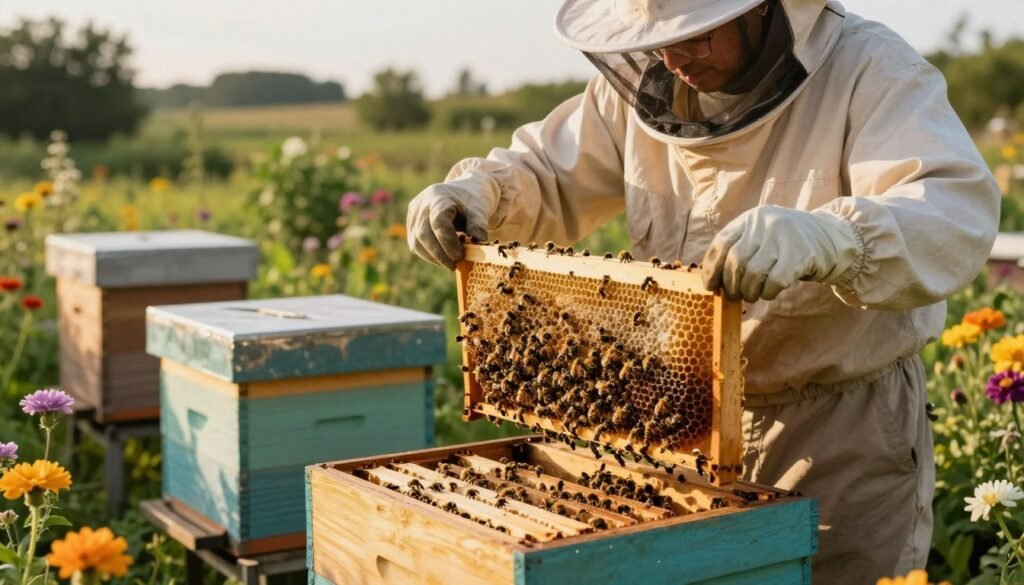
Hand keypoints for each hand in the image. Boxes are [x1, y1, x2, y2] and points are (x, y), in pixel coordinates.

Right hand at [406, 170, 499, 269]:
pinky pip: (415, 245)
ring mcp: (413, 214)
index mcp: (439, 197)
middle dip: (440, 254)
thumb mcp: (479, 210)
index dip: (448, 242)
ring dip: (434, 257)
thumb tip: (479, 240)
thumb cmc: (471, 204)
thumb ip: (478, 225)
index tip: (460, 256)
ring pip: (416, 242)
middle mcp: (422, 204)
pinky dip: (429, 255)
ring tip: (451, 263)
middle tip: (455, 265)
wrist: (461, 195)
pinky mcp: (411, 225)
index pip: (438, 222)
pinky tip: (444, 258)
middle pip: (423, 233)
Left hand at [701, 205, 860, 301]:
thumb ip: (739, 248)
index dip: (711, 267)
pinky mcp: (801, 254)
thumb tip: (713, 279)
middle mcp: (765, 223)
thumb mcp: (761, 235)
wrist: (831, 237)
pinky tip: (769, 293)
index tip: (710, 285)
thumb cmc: (787, 243)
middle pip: (735, 260)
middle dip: (731, 284)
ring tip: (752, 295)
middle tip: (735, 295)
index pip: (722, 242)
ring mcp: (784, 237)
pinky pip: (774, 281)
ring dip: (749, 291)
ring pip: (753, 273)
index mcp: (751, 218)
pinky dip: (768, 292)